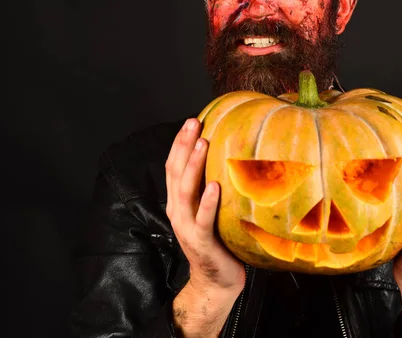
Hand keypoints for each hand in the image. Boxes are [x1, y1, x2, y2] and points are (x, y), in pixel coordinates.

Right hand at [165, 118, 245, 296]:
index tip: (191, 120)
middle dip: (184, 145)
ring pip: (185, 191)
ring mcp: (186, 226)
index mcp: (178, 201)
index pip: (174, 166)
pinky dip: (207, 202)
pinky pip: (202, 219)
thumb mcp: (208, 209)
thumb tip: (227, 155)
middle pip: (176, 172)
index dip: (180, 143)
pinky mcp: (200, 241)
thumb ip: (209, 186)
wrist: (216, 279)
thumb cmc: (217, 239)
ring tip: (203, 144)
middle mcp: (177, 211)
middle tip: (194, 122)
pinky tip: (214, 186)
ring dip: (194, 166)